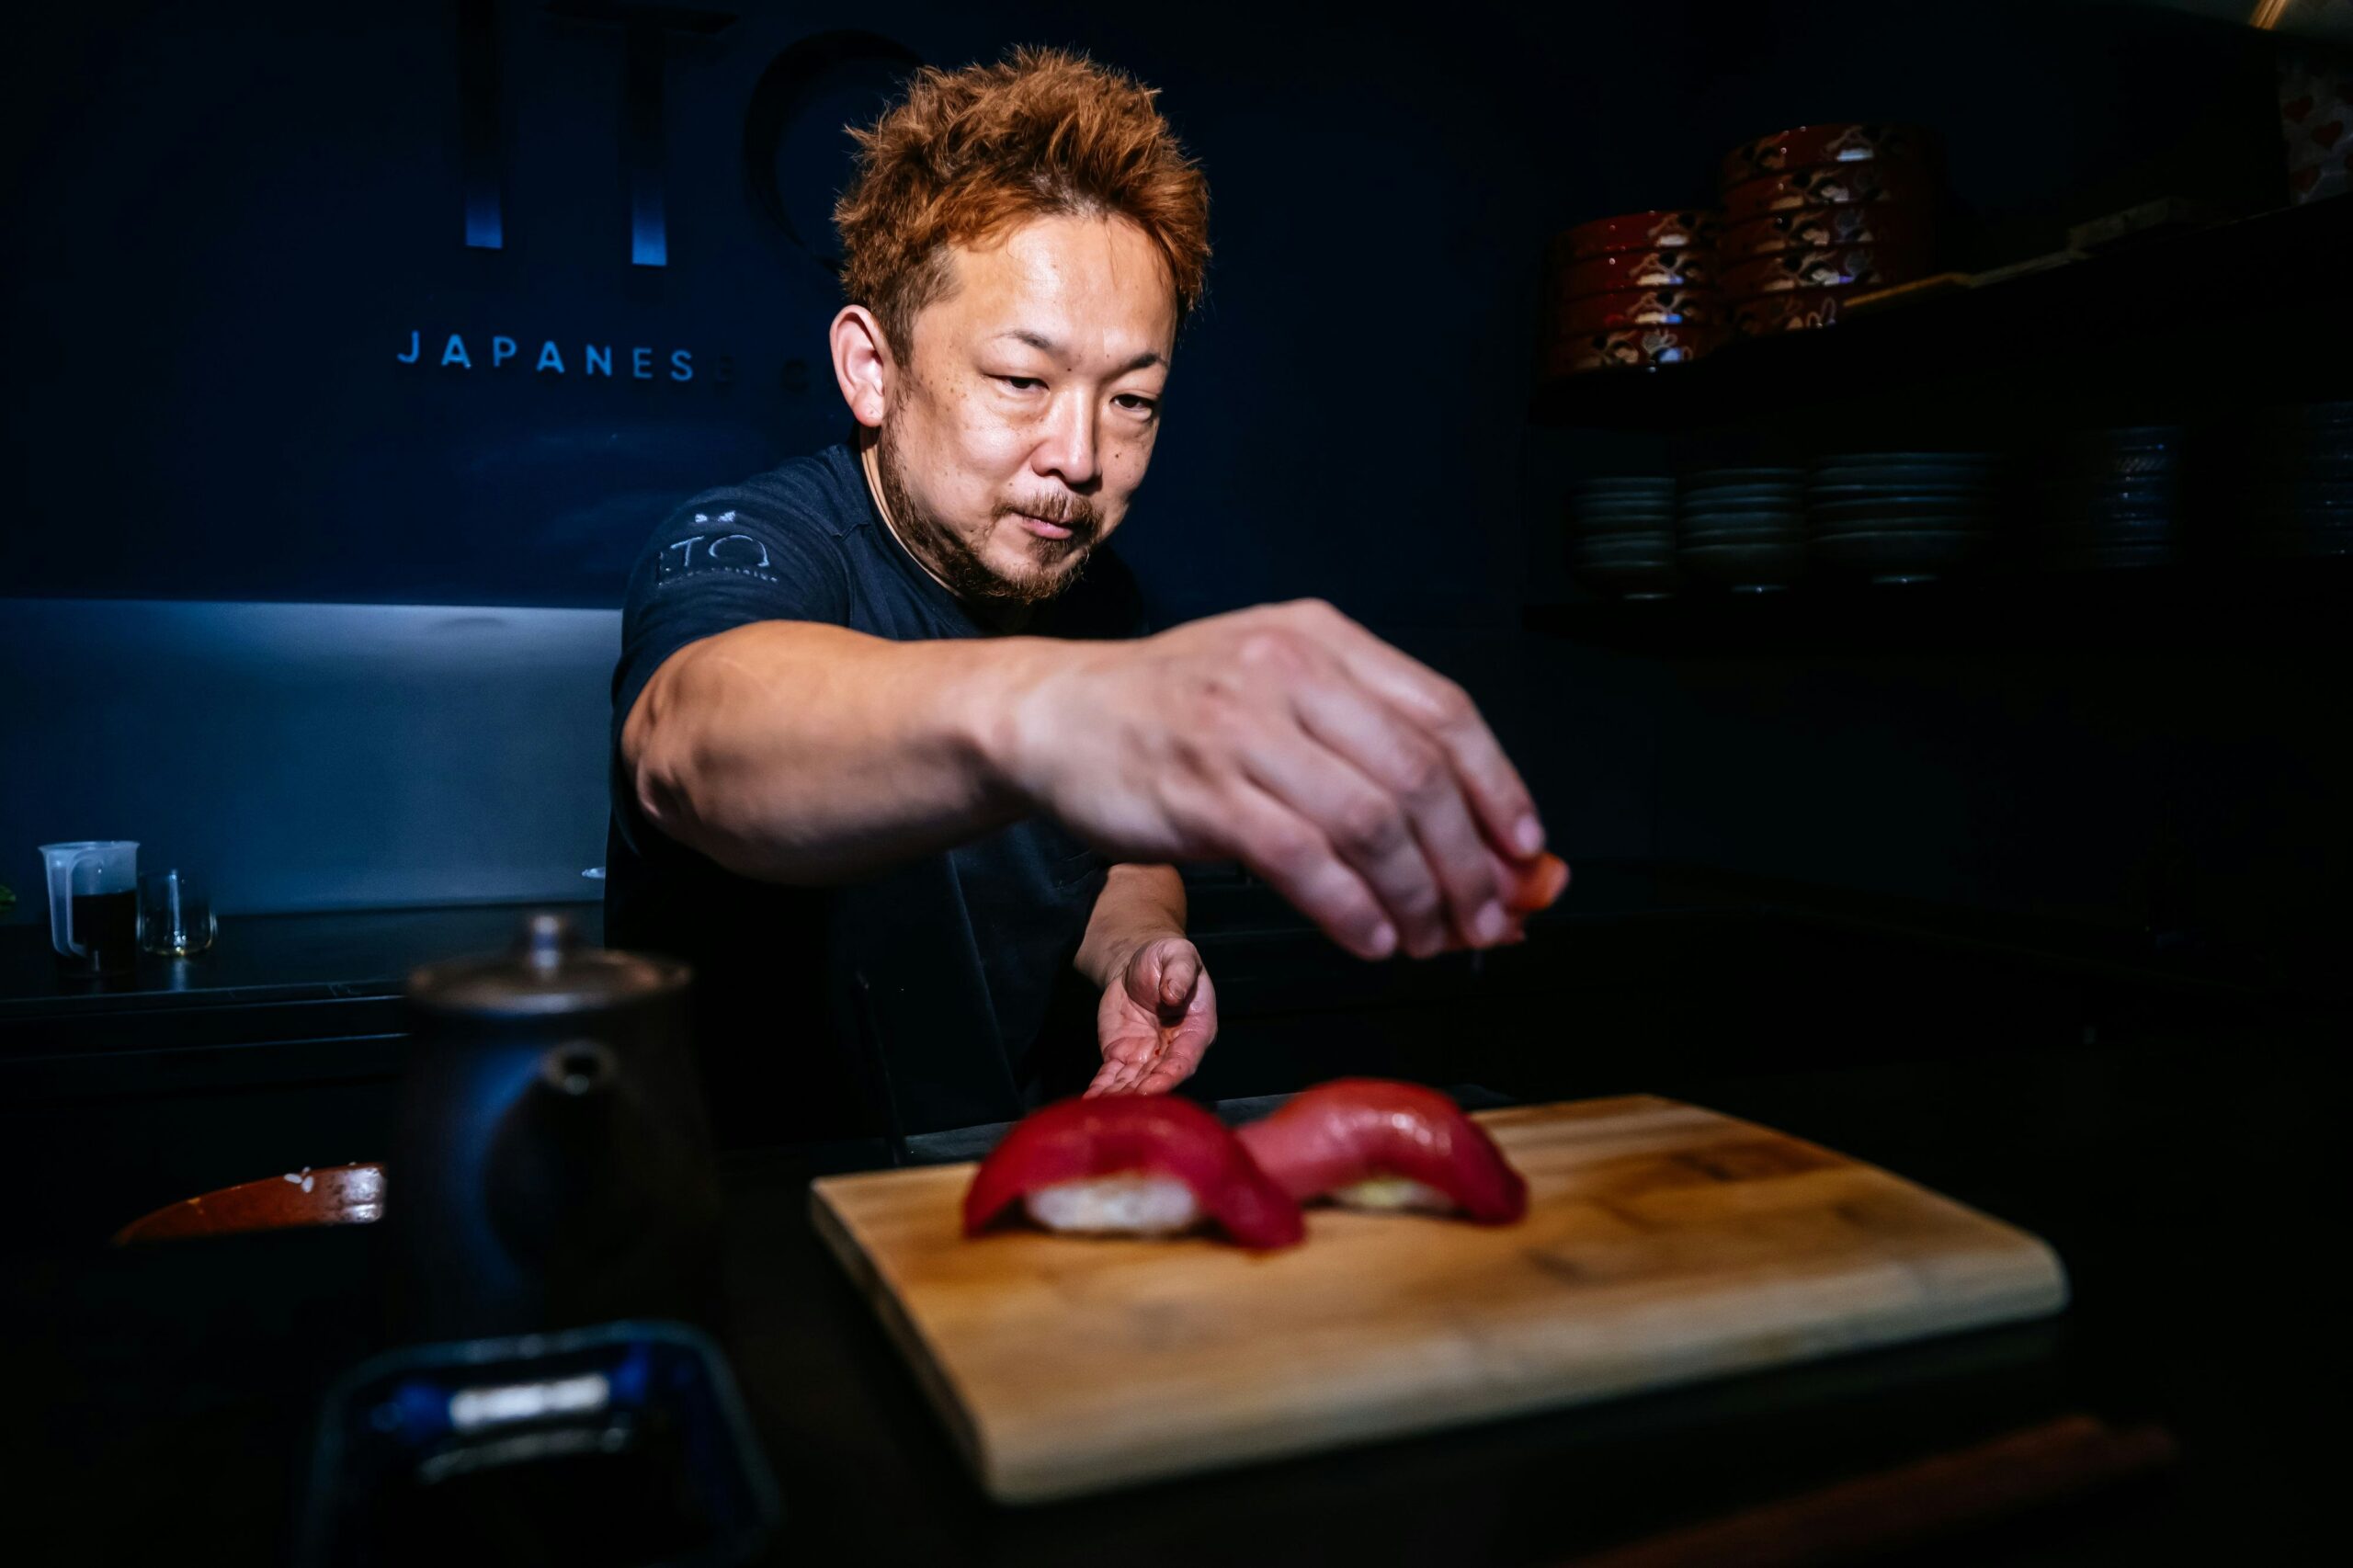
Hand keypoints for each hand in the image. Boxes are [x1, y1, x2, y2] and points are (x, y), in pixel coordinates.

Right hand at [996, 599, 1555, 960]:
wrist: (1056, 716)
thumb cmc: (1178, 715)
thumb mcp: (1277, 695)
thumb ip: (1369, 750)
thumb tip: (1482, 843)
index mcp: (1323, 638)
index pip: (1444, 712)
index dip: (1499, 789)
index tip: (1527, 852)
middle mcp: (1289, 669)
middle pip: (1417, 774)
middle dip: (1466, 860)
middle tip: (1486, 920)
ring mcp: (1241, 726)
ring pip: (1367, 819)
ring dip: (1415, 894)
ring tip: (1429, 939)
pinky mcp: (1200, 788)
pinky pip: (1300, 857)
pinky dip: (1350, 908)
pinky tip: (1370, 939)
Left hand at [1086, 936, 1216, 1096]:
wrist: (1137, 965)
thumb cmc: (1167, 958)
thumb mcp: (1178, 954)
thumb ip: (1179, 972)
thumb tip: (1172, 994)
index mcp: (1196, 1029)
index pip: (1185, 1058)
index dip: (1169, 1075)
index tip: (1152, 1086)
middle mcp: (1174, 1049)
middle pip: (1159, 1077)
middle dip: (1141, 1092)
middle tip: (1124, 1104)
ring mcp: (1147, 1056)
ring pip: (1135, 1082)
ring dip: (1120, 1096)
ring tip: (1103, 1108)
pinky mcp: (1122, 1056)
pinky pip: (1112, 1076)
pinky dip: (1102, 1089)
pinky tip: (1090, 1102)